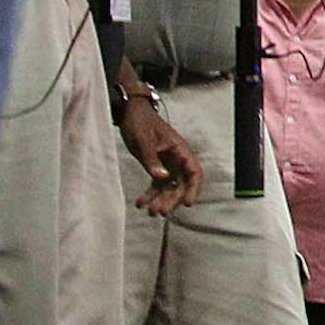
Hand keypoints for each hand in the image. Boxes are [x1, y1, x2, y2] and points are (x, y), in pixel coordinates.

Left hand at [119, 99, 202, 214]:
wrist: (130, 113)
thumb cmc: (140, 122)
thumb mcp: (143, 140)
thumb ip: (151, 159)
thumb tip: (161, 177)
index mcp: (179, 150)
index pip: (194, 172)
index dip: (194, 189)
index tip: (188, 203)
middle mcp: (177, 159)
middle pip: (182, 184)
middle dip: (173, 200)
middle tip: (160, 211)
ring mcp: (167, 164)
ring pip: (169, 188)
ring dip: (162, 200)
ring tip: (151, 211)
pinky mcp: (156, 167)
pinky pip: (157, 185)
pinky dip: (150, 195)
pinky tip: (140, 203)